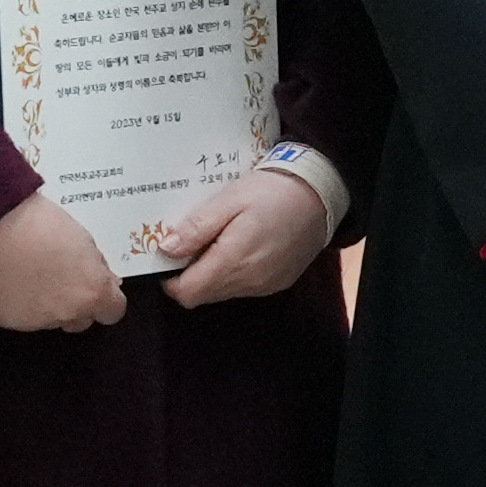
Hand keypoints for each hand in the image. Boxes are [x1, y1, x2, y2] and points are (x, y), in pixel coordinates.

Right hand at [0, 192, 129, 333]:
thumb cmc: (40, 223)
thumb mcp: (82, 237)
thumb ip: (95, 265)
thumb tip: (104, 279)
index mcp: (92, 292)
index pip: (113, 311)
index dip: (106, 298)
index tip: (96, 285)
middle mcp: (66, 313)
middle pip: (81, 320)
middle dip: (76, 303)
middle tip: (62, 277)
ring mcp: (35, 321)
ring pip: (50, 319)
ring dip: (47, 304)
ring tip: (32, 274)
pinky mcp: (6, 320)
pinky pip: (19, 315)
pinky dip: (19, 302)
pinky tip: (11, 279)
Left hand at [158, 159, 338, 309]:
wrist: (319, 194)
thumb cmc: (273, 191)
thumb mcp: (228, 200)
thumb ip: (196, 228)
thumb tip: (166, 249)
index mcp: (233, 261)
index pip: (187, 293)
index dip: (170, 279)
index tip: (167, 257)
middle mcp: (249, 281)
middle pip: (202, 295)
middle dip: (189, 275)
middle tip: (190, 243)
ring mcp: (265, 285)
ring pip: (222, 292)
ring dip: (211, 273)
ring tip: (216, 240)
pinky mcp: (277, 283)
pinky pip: (243, 287)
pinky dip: (233, 272)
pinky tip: (239, 245)